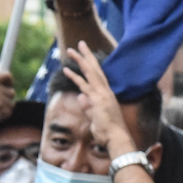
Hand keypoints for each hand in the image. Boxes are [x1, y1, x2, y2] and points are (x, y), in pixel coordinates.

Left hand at [63, 41, 136, 157]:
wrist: (116, 139)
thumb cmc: (108, 132)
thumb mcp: (95, 117)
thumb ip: (87, 106)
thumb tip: (80, 96)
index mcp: (107, 95)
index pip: (98, 76)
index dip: (92, 64)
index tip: (86, 56)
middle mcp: (106, 92)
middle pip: (95, 69)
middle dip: (87, 56)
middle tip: (81, 44)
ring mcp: (102, 94)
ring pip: (90, 72)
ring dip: (80, 60)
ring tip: (71, 50)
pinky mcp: (97, 99)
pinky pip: (84, 85)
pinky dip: (75, 77)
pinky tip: (66, 69)